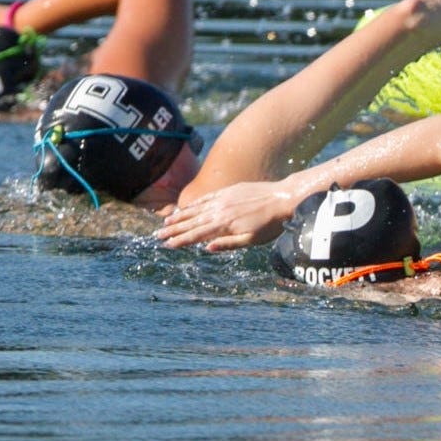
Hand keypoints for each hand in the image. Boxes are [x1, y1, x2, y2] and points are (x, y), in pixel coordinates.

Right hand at [155, 179, 295, 250]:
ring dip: (180, 217)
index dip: (181, 241)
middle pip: (192, 222)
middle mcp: (219, 211)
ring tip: (166, 223)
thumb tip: (207, 248)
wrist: (283, 198)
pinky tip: (186, 208)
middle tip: (158, 237)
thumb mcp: (252, 241)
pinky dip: (194, 204)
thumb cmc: (270, 224)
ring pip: (196, 210)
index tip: (168, 245)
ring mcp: (223, 199)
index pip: (197, 235)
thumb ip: (228, 244)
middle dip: (174, 230)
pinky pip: (206, 198)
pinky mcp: (228, 191)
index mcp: (224, 225)